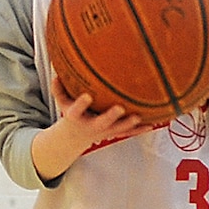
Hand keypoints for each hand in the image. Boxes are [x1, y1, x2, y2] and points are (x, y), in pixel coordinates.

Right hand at [30, 82, 148, 180]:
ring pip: (118, 129)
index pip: (76, 110)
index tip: (86, 96)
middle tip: (120, 108)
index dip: (81, 104)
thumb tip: (56, 71)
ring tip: (139, 117)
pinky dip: (140, 129)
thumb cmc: (71, 114)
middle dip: (111, 117)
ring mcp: (105, 131)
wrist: (76, 137)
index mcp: (77, 117)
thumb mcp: (61, 102)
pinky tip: (152, 125)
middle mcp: (91, 126)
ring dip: (128, 124)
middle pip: (101, 123)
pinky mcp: (115, 133)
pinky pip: (129, 133)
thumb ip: (59, 88)